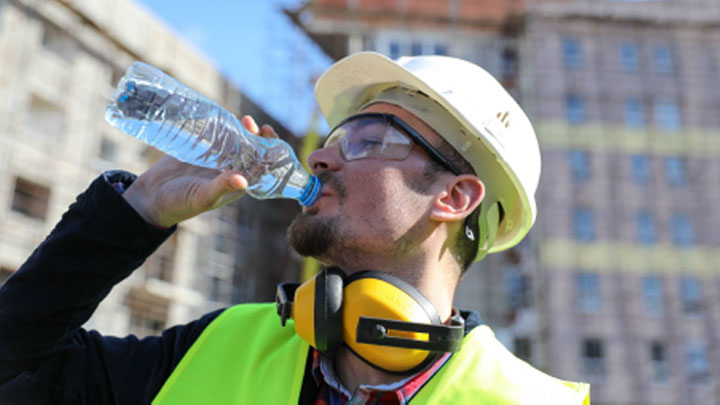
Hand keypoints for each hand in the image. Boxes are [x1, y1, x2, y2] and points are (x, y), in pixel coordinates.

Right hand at [123, 116, 277, 227]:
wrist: (151, 198)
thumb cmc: (180, 204)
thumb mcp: (203, 197)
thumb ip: (222, 187)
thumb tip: (243, 180)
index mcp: (237, 184)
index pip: (260, 165)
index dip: (268, 151)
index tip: (267, 135)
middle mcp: (230, 170)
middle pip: (250, 150)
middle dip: (255, 136)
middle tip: (250, 122)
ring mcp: (215, 159)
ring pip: (235, 141)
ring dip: (241, 130)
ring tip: (242, 119)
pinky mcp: (201, 150)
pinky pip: (216, 136)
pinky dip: (221, 126)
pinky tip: (223, 117)